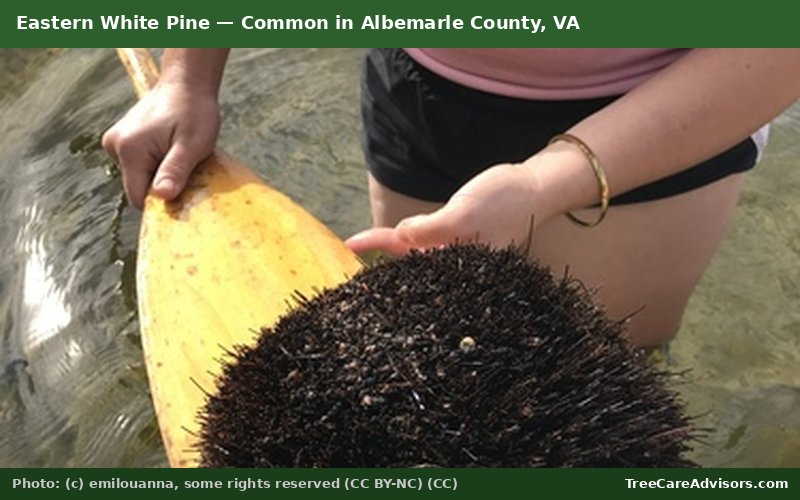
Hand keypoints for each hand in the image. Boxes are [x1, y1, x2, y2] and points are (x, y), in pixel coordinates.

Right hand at [102, 82, 219, 208]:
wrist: (186, 85)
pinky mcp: (122, 140)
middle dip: (161, 184)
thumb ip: (175, 171)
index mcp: (129, 149)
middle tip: (184, 166)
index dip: (161, 200)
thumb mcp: (192, 145)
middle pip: (138, 187)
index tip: (183, 189)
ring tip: (177, 154)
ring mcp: (115, 142)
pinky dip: (155, 164)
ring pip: (139, 176)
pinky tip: (169, 149)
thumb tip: (162, 197)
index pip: (139, 197)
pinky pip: (138, 165)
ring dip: (159, 174)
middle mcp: (115, 145)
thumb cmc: (193, 111)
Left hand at [346, 163, 546, 255]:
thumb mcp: (463, 214)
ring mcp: (458, 252)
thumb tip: (400, 237)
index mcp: (456, 266)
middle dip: (383, 257)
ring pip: (419, 253)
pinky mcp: (462, 240)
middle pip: (411, 264)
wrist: (534, 187)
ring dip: (395, 247)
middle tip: (352, 245)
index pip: (410, 261)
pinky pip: (430, 242)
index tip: (352, 243)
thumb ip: (432, 230)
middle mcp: (456, 264)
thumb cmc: (504, 201)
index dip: (380, 249)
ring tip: (364, 243)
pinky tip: (398, 236)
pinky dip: (412, 238)